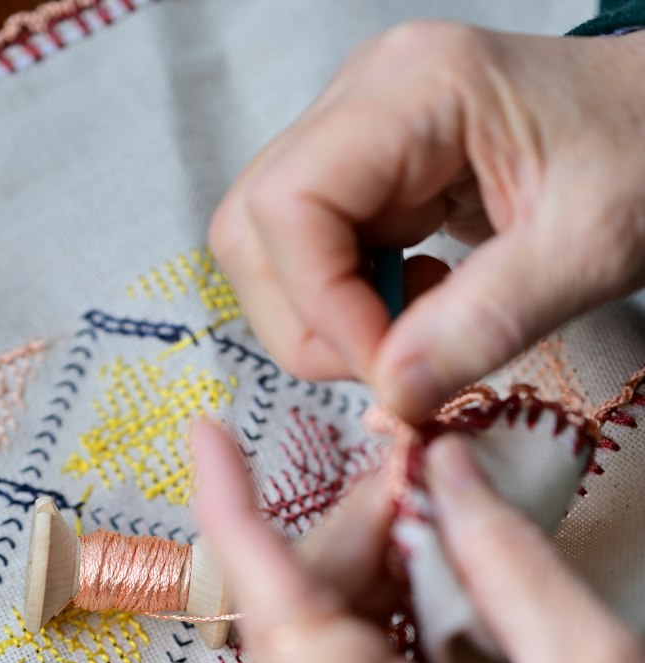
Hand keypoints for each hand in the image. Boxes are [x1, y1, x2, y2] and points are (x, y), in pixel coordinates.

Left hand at [191, 418, 644, 662]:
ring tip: (436, 528)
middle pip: (291, 634)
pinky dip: (370, 623)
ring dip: (359, 577)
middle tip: (418, 478)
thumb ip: (501, 560)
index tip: (207, 437)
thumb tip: (438, 469)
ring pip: (306, 656)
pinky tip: (425, 588)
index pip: (285, 626)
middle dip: (344, 540)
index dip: (238, 521)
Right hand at [209, 24, 644, 420]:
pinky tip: (420, 305)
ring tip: (413, 332)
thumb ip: (489, 321)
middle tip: (391, 362)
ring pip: (268, 246)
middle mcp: (365, 98)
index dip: (320, 303)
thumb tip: (392, 393)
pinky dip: (350, 305)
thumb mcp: (589, 246)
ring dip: (323, 317)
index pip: (290, 204)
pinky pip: (312, 253)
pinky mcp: (369, 172)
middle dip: (307, 320)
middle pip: (255, 225)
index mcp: (414, 88)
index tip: (389, 366)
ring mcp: (360, 132)